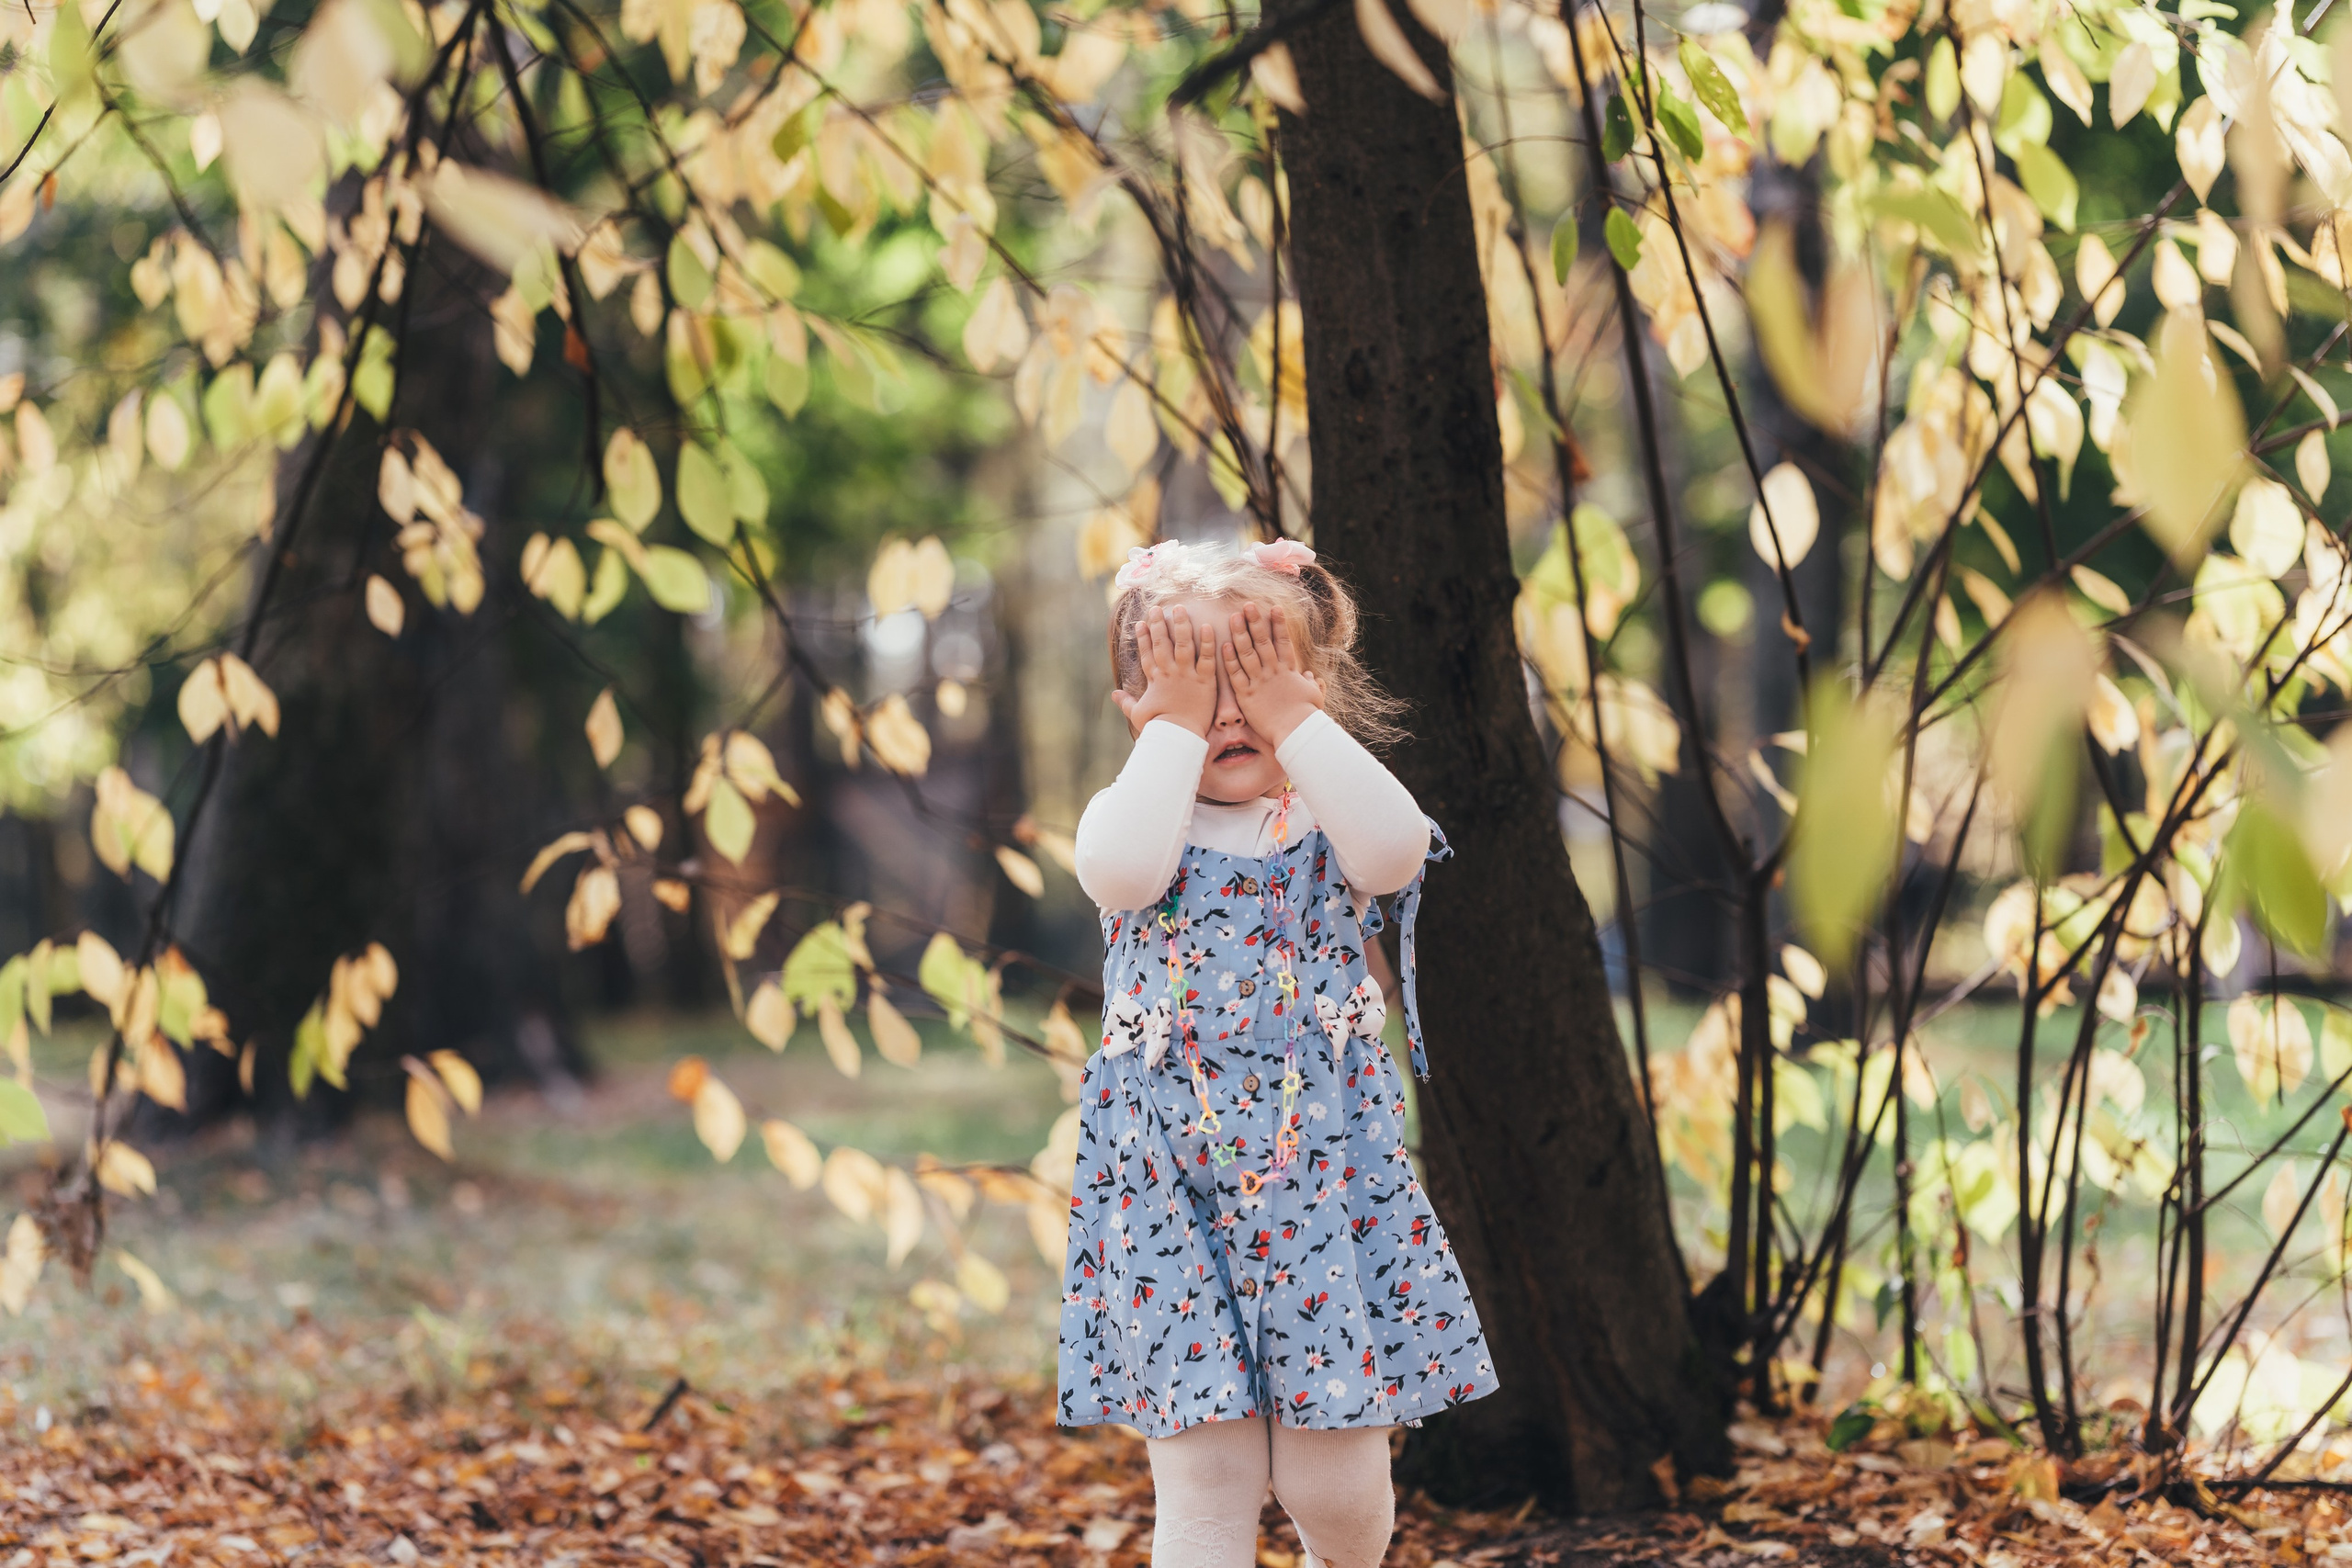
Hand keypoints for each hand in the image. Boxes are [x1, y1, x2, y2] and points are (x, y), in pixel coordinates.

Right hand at [1113, 608, 1218, 737]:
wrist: (1177, 736)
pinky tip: (1206, 626)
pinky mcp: (1204, 680)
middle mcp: (1169, 672)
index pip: (1147, 653)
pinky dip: (1207, 641)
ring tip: (1180, 609)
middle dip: (1158, 624)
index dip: (1143, 638)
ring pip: (1183, 643)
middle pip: (1161, 643)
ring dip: (1181, 625)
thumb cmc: (1158, 727)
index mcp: (1154, 679)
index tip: (1140, 623)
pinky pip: (1206, 657)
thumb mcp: (1138, 714)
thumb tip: (1114, 695)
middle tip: (1157, 609)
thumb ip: (1126, 702)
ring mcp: (1186, 674)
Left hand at [1222, 601, 1322, 745]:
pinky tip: (1224, 645)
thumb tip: (1312, 677)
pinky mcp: (1247, 695)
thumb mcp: (1313, 696)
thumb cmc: (1306, 717)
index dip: (1279, 624)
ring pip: (1247, 653)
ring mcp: (1259, 682)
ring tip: (1233, 617)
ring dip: (1240, 633)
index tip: (1275, 607)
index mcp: (1289, 670)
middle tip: (1247, 605)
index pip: (1283, 641)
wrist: (1295, 732)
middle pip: (1262, 641)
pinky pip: (1236, 674)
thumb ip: (1311, 684)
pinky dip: (1230, 660)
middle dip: (1255, 621)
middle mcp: (1273, 672)